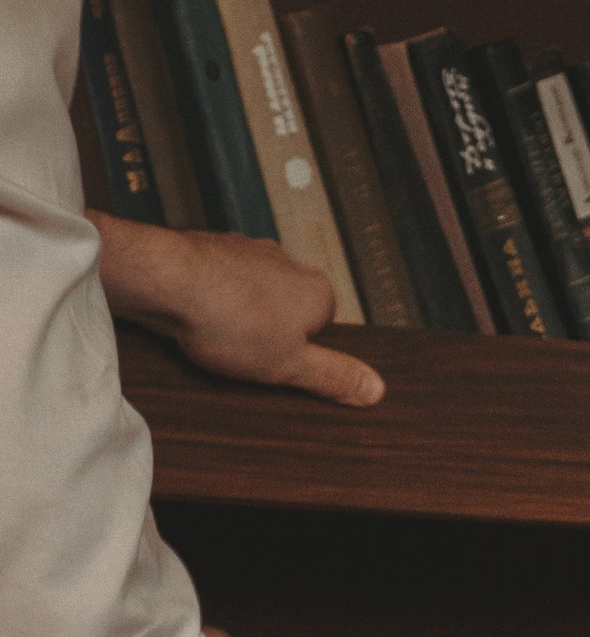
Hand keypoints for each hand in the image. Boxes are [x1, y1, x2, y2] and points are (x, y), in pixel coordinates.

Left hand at [91, 213, 383, 404]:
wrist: (166, 279)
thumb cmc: (228, 319)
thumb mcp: (291, 366)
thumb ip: (334, 376)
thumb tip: (377, 389)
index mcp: (315, 289)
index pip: (326, 327)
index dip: (303, 352)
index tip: (282, 364)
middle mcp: (287, 262)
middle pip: (289, 308)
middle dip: (272, 332)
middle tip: (249, 355)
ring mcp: (248, 250)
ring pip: (255, 294)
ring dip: (241, 315)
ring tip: (221, 336)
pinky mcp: (212, 248)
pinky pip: (222, 282)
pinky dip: (214, 299)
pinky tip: (198, 318)